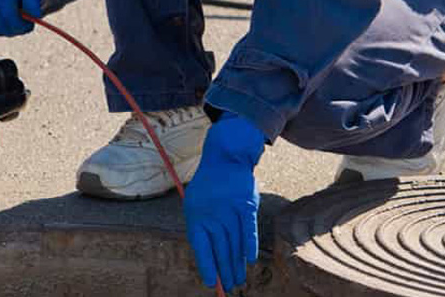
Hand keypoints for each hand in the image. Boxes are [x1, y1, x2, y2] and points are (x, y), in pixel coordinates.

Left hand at [183, 112, 264, 291]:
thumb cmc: (209, 186)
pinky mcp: (246, 205)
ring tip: (239, 279)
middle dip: (225, 270)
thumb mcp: (195, 204)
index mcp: (197, 217)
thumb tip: (207, 255)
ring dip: (236, 263)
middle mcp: (213, 216)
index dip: (207, 266)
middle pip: (220, 249)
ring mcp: (230, 211)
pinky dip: (249, 244)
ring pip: (234, 243)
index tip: (211, 282)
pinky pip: (248, 229)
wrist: (224, 160)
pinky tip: (250, 259)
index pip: (202, 247)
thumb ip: (201, 227)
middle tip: (230, 286)